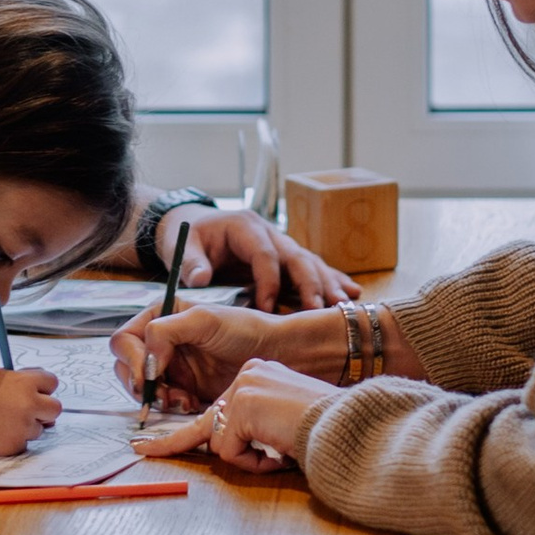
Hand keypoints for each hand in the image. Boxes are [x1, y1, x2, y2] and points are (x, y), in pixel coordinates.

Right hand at [0, 364, 61, 455]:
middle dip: (45, 408)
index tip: (35, 390)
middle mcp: (29, 405)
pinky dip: (15, 438)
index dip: (43, 386)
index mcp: (25, 384)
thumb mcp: (0, 376)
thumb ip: (24, 380)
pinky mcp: (15, 446)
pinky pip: (24, 442)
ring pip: (39, 428)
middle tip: (31, 409)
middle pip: (56, 408)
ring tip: (5, 420)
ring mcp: (23, 428)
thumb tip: (44, 388)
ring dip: (28, 425)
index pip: (53, 382)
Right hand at [113, 302, 295, 408]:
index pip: (125, 340)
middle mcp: (159, 341)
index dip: (132, 360)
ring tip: (183, 399)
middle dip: (141, 383)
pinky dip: (172, 405)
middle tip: (163, 394)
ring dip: (157, 397)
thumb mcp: (205, 320)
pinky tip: (191, 403)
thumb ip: (166, 331)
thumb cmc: (244, 329)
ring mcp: (169, 366)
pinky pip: (162, 401)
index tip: (150, 375)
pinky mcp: (182, 387)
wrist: (274, 355)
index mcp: (159, 316)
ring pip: (141, 387)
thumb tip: (146, 359)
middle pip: (125, 366)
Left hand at [152, 358, 328, 475]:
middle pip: (209, 424)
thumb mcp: (282, 426)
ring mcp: (244, 388)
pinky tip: (278, 451)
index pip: (215, 408)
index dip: (178, 433)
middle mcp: (248, 376)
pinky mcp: (243, 405)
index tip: (144, 445)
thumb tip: (222, 447)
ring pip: (221, 443)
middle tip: (137, 450)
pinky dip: (253, 461)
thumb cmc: (326, 431)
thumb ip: (253, 430)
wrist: (347, 427)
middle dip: (175, 443)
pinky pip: (230, 451)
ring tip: (281, 451)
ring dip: (249, 459)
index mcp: (258, 377)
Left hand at [172, 212, 355, 308]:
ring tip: (345, 304)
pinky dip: (331, 280)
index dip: (268, 281)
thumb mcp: (182, 246)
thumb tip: (201, 279)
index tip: (266, 308)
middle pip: (296, 256)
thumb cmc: (188, 237)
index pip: (264, 254)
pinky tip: (352, 294)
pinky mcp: (286, 258)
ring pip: (310, 262)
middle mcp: (269, 232)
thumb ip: (191, 263)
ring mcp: (281, 244)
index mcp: (244, 227)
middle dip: (310, 282)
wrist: (194, 226)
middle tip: (320, 308)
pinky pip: (312, 268)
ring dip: (328, 283)